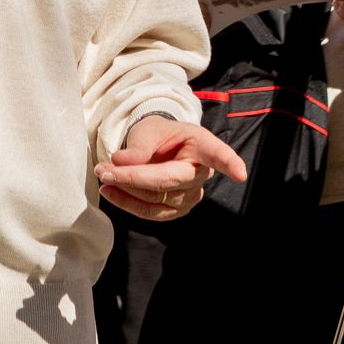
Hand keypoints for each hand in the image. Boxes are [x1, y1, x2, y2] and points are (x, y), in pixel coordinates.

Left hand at [97, 115, 247, 220]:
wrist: (158, 146)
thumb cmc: (159, 134)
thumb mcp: (149, 130)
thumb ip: (138, 145)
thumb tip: (121, 161)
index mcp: (202, 144)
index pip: (217, 154)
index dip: (229, 163)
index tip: (240, 173)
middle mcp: (201, 172)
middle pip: (169, 180)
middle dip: (135, 177)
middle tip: (105, 169)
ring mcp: (191, 195)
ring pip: (157, 199)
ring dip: (126, 190)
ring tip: (102, 175)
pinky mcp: (177, 209)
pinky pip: (151, 212)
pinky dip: (128, 203)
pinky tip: (110, 192)